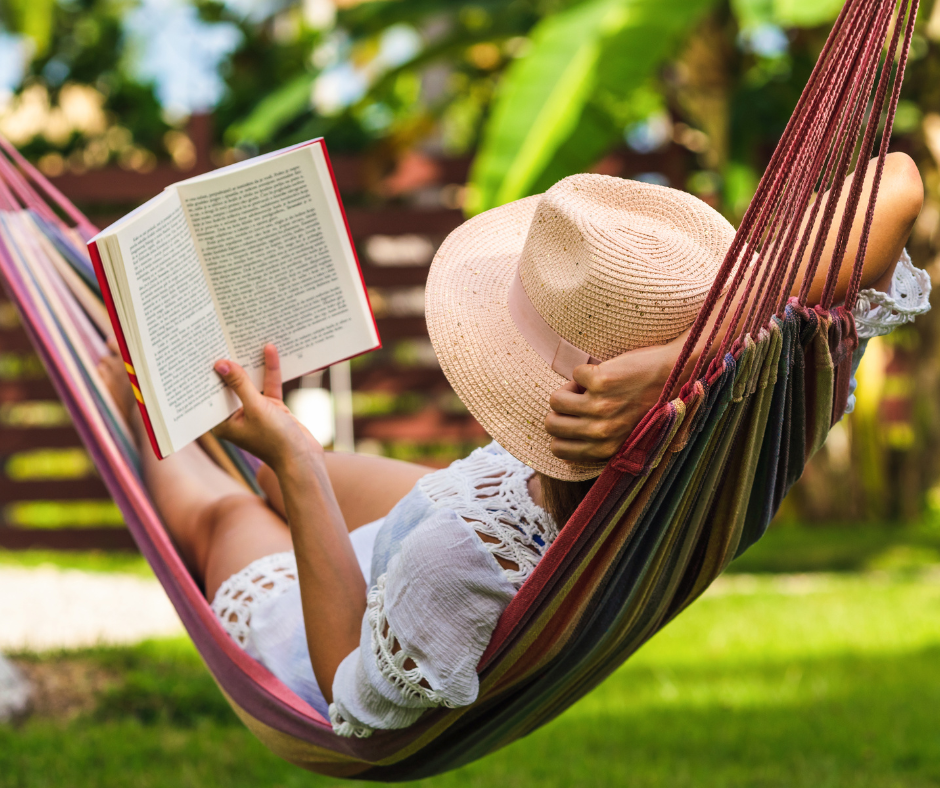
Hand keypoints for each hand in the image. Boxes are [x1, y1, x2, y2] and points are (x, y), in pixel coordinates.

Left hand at [212, 344, 319, 469]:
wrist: (304, 459)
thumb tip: (221, 364)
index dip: (208, 374)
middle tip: (222, 338)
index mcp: (223, 423)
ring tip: (245, 340)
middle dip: (230, 364)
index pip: (211, 394)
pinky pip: (268, 385)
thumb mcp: (256, 408)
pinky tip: (269, 350)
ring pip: (251, 383)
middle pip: (230, 385)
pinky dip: (270, 370)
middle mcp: (236, 416)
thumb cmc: (275, 440)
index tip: (203, 351)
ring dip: (251, 365)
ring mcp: (255, 411)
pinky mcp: (272, 408)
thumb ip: (240, 385)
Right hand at [545, 340, 679, 462]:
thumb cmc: (653, 405)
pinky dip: (587, 371)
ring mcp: (601, 406)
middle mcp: (602, 431)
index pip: (558, 449)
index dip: (562, 431)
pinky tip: (606, 373)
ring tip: (591, 387)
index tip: (576, 419)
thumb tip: (562, 447)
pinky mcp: (602, 381)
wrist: (676, 374)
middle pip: (551, 425)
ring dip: (570, 389)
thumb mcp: (628, 436)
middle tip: (580, 400)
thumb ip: (600, 445)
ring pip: (556, 400)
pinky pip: (575, 374)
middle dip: (560, 411)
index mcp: (606, 449)